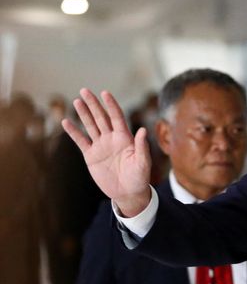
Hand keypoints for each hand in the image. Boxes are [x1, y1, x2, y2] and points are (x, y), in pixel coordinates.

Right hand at [63, 88, 151, 216]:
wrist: (128, 193)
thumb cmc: (139, 178)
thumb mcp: (143, 162)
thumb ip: (141, 146)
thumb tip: (142, 130)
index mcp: (125, 138)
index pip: (117, 117)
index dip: (111, 105)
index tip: (105, 93)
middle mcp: (112, 138)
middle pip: (101, 118)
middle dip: (93, 104)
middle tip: (85, 90)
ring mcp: (101, 146)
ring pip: (90, 126)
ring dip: (83, 114)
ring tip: (76, 100)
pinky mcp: (91, 156)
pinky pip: (81, 141)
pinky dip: (73, 132)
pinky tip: (66, 122)